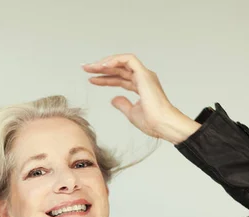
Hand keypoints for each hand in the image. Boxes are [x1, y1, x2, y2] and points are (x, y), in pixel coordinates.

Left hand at [82, 54, 200, 143]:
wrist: (162, 125)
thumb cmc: (152, 122)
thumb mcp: (132, 114)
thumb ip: (123, 105)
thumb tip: (114, 99)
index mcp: (142, 86)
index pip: (120, 78)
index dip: (105, 78)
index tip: (91, 79)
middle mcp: (143, 78)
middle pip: (119, 69)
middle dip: (101, 68)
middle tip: (85, 68)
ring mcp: (144, 75)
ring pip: (122, 61)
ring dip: (106, 62)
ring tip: (91, 67)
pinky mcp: (144, 74)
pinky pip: (129, 60)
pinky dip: (115, 60)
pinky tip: (103, 66)